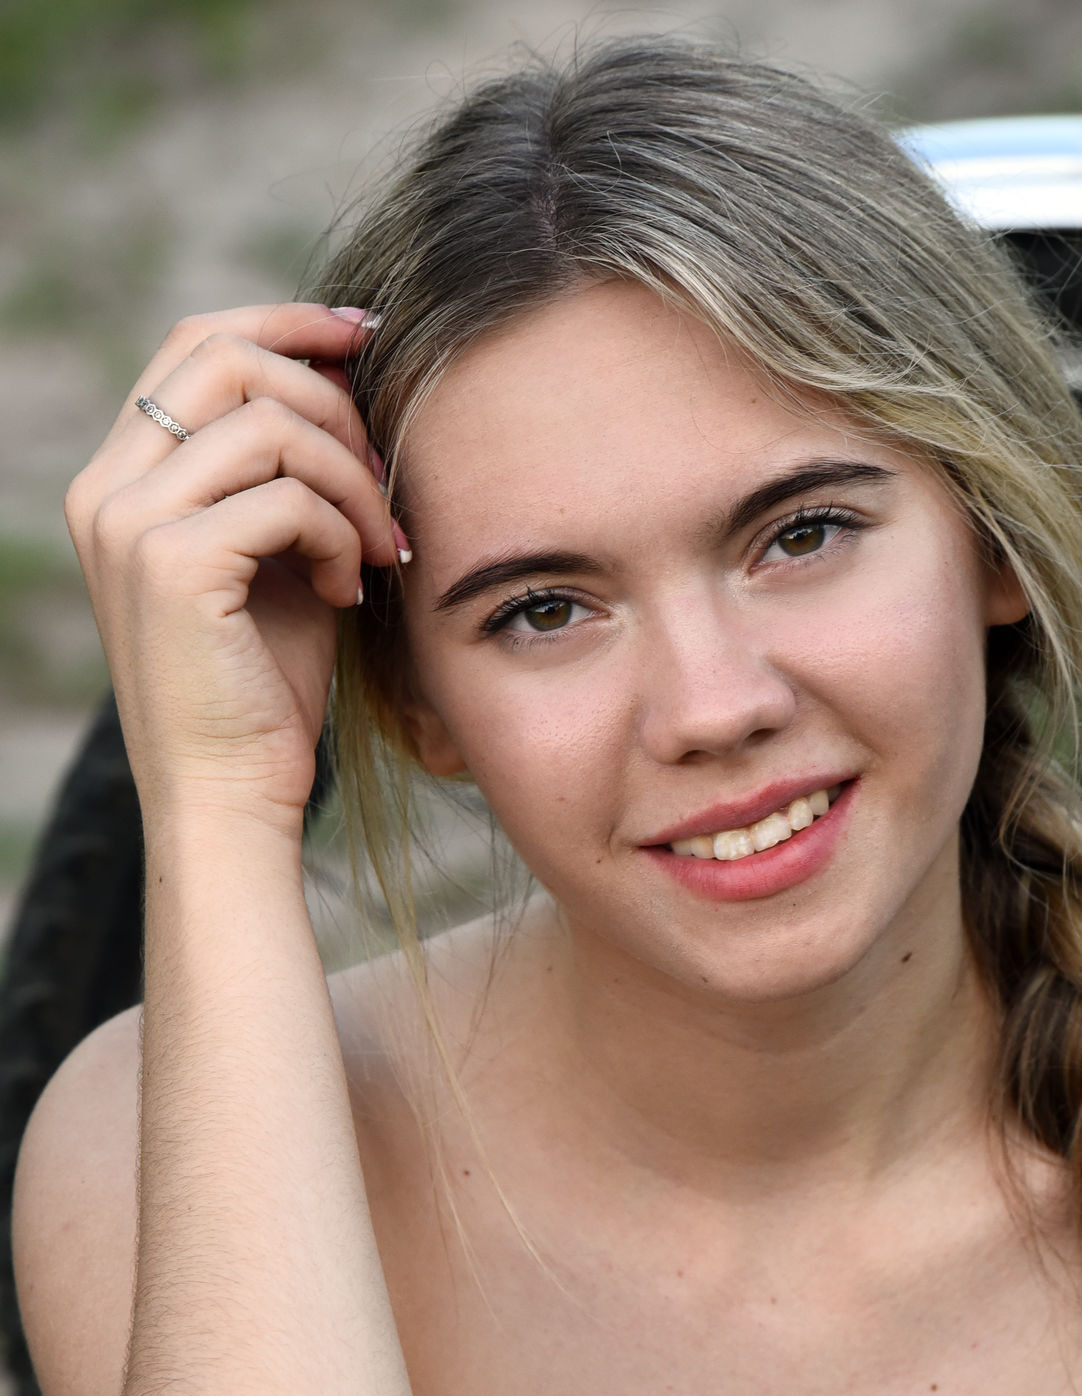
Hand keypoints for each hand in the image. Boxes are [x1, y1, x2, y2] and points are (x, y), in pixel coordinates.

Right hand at [65, 304, 406, 830]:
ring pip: (270, 424)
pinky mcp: (173, 566)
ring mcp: (130, 525)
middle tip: (383, 477)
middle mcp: (107, 491)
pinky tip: (349, 594)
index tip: (366, 339)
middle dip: (331, 401)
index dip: (288, 323)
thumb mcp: (275, 559)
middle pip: (227, 357)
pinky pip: (286, 498)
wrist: (230, 796)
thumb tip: (346, 381)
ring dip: (351, 481)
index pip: (196, 344)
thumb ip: (284, 475)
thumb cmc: (262, 690)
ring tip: (376, 550)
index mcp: (121, 481)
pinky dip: (339, 535)